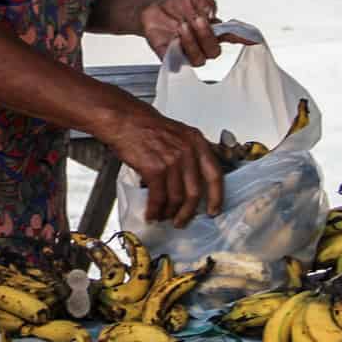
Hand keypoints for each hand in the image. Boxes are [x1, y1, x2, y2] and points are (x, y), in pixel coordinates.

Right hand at [103, 100, 224, 227]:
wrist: (125, 120)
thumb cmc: (147, 126)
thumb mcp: (178, 134)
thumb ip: (190, 153)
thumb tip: (193, 181)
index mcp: (196, 142)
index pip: (215, 174)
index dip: (216, 196)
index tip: (213, 210)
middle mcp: (187, 151)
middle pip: (195, 192)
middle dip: (188, 212)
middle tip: (182, 220)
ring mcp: (172, 160)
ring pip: (176, 198)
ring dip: (170, 213)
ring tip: (163, 217)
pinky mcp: (155, 168)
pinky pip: (158, 197)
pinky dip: (155, 210)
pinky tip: (152, 213)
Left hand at [139, 0, 242, 65]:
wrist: (152, 9)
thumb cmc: (178, 3)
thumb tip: (209, 12)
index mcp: (214, 29)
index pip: (232, 36)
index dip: (243, 39)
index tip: (253, 39)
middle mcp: (203, 44)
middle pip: (215, 51)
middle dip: (207, 35)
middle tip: (196, 18)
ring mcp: (188, 53)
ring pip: (199, 59)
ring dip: (192, 42)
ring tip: (182, 25)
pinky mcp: (171, 58)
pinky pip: (177, 64)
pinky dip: (178, 51)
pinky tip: (173, 39)